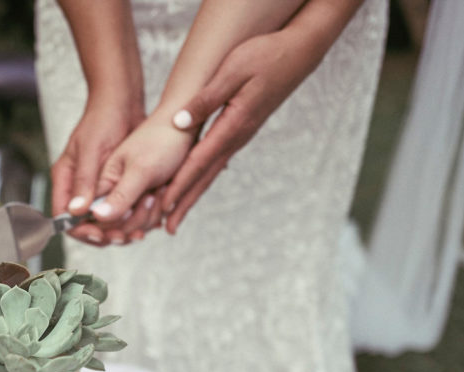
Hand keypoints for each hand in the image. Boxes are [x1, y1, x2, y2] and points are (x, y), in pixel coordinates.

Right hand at [51, 96, 142, 246]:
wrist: (124, 101)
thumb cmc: (103, 119)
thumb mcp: (93, 150)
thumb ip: (85, 181)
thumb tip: (75, 212)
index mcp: (65, 179)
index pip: (64, 218)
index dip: (82, 231)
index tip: (102, 235)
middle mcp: (80, 188)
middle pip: (87, 225)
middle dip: (106, 235)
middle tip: (125, 238)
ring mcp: (99, 188)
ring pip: (106, 222)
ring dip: (122, 229)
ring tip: (140, 232)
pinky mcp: (117, 186)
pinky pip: (121, 211)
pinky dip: (133, 219)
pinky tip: (148, 221)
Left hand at [162, 24, 333, 233]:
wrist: (300, 51)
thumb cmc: (266, 54)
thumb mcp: (233, 69)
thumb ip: (206, 98)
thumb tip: (179, 123)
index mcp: (233, 125)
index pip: (199, 160)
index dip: (179, 183)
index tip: (162, 205)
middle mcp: (237, 136)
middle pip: (205, 176)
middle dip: (185, 202)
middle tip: (167, 228)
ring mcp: (241, 136)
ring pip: (212, 171)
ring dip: (193, 194)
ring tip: (176, 216)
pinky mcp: (242, 129)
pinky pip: (218, 160)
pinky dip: (203, 177)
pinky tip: (196, 185)